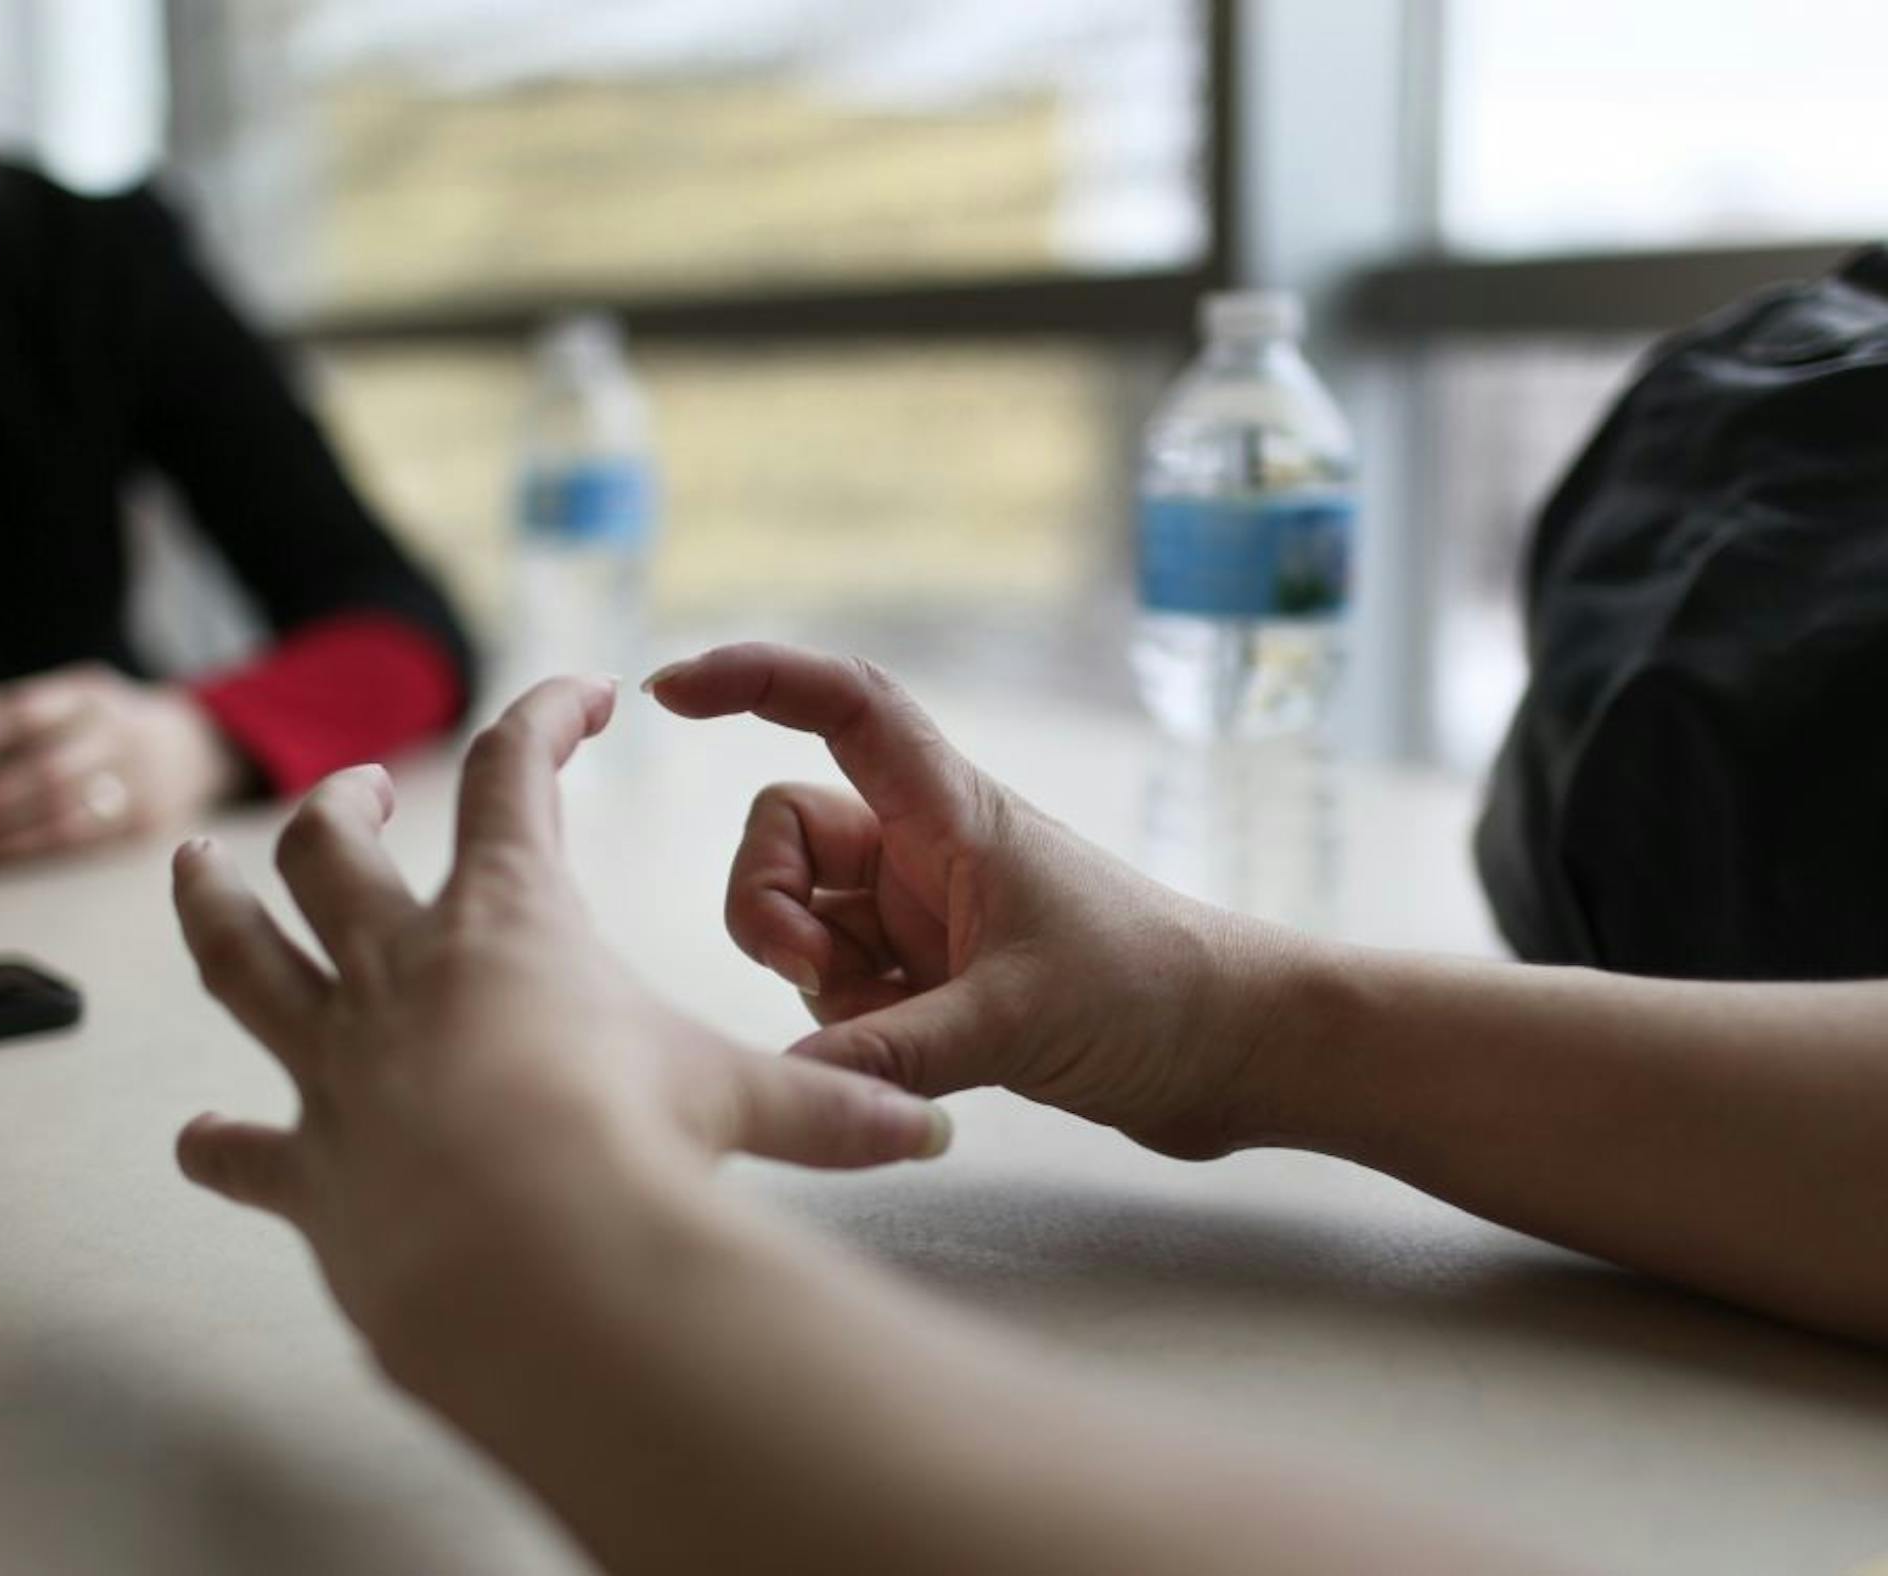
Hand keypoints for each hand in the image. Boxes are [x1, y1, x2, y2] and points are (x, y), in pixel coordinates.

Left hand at [0, 663, 241, 862]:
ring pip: (59, 813)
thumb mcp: (72, 698)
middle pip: (41, 770)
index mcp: (90, 695)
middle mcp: (120, 734)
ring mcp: (139, 781)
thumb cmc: (102, 725)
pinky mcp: (145, 822)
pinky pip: (77, 842)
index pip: (22, 713)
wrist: (194, 750)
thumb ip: (22, 713)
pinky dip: (24, 851)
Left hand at [170, 676, 949, 1379]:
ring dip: (211, 905)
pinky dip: (223, 1147)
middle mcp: (404, 968)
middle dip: (346, 805)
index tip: (585, 694)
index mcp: (510, 919)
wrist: (523, 1258)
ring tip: (193, 871)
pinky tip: (203, 1145)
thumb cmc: (630, 1149)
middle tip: (361, 796)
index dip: (551, 714)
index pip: (518, 771)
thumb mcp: (738, 1107)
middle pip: (335, 845)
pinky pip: (243, 1148)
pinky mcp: (312, 1162)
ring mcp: (340, 1060)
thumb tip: (925, 1128)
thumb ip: (828, 1108)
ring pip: (240, 952)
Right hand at [647, 644, 1313, 1160]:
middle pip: (783, 835)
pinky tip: (910, 1060)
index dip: (755, 677)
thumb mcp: (1011, 1020)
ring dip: (811, 975)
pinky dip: (845, 1025)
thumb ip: (890, 1051)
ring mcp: (923, 918)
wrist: (1235, 1053)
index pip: (843, 706)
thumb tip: (785, 1079)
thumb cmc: (1152, 995)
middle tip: (818, 974)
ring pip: (801, 918)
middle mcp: (924, 852)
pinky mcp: (930, 982)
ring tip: (889, 1024)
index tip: (670, 692)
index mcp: (950, 811)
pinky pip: (836, 989)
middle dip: (767, 905)